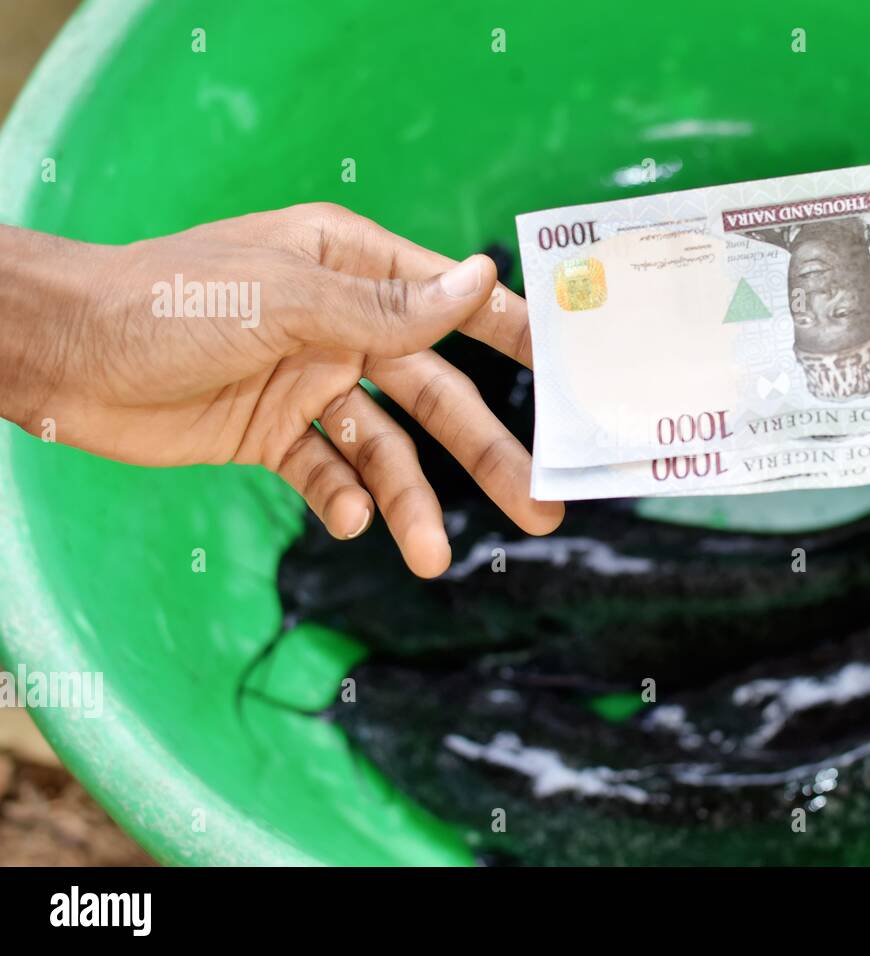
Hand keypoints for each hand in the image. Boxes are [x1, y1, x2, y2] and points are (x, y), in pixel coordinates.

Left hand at [0, 203, 563, 576]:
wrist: (60, 360)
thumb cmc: (167, 302)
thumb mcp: (285, 299)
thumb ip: (388, 307)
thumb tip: (481, 281)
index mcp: (350, 267)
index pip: (453, 302)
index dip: (516, 336)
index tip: (575, 372)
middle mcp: (339, 325)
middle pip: (434, 395)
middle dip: (485, 452)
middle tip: (540, 504)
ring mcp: (307, 384)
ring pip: (385, 450)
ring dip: (411, 503)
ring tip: (432, 558)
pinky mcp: (271, 436)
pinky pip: (327, 474)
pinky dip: (342, 500)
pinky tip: (349, 521)